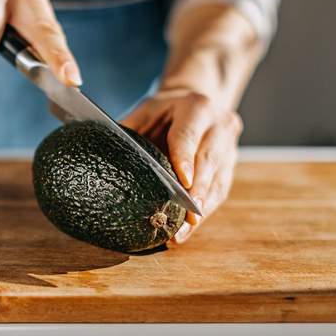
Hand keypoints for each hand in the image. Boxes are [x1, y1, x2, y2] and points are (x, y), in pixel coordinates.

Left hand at [121, 88, 242, 243]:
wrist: (198, 103)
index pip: (188, 136)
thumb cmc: (165, 111)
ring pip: (218, 181)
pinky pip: (220, 191)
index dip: (185, 160)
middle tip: (187, 217)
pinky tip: (190, 228)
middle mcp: (219, 127)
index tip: (184, 183)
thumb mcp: (147, 110)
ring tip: (183, 232)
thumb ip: (132, 129)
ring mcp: (229, 147)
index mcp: (197, 108)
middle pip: (208, 162)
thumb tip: (105, 152)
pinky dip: (205, 211)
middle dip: (197, 192)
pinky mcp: (230, 166)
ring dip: (202, 210)